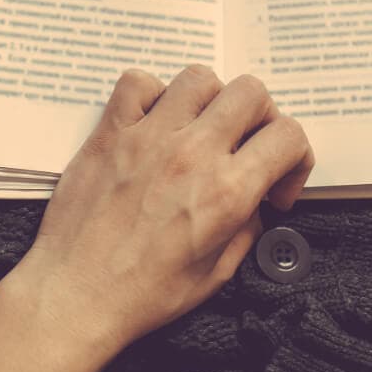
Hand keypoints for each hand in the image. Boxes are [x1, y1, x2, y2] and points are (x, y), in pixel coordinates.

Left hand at [12, 64, 313, 361]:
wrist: (76, 294)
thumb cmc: (141, 294)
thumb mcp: (216, 274)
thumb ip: (246, 227)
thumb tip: (254, 198)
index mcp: (226, 192)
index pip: (288, 136)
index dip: (294, 157)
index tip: (275, 182)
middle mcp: (192, 154)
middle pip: (250, 93)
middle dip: (260, 118)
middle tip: (243, 148)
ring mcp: (147, 137)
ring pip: (198, 77)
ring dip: (209, 100)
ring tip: (199, 131)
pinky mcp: (109, 134)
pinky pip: (137, 82)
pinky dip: (151, 93)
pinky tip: (153, 122)